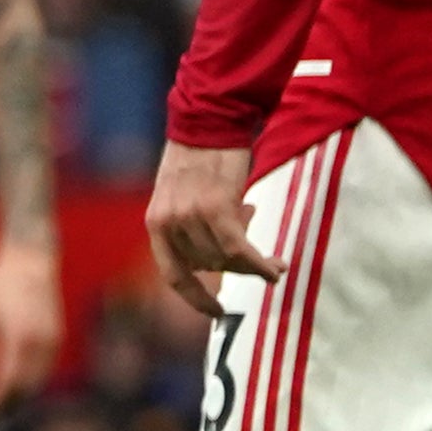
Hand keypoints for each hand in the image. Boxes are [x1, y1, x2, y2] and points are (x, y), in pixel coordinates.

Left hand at [0, 232, 63, 412]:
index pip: (9, 382)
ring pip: (39, 379)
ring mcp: (53, 339)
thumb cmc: (1, 284)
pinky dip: (32, 376)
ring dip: (22, 391)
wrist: (30, 258)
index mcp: (19, 337)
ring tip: (2, 396)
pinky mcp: (58, 335)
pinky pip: (46, 366)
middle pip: (27, 386)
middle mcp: (41, 342)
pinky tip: (17, 377)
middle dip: (10, 401)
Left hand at [145, 138, 277, 319]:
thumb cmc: (202, 153)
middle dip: (235, 268)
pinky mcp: (215, 208)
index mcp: (156, 221)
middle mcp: (169, 223)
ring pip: (226, 259)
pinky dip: (259, 264)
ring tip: (274, 261)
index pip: (173, 275)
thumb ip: (192, 225)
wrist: (210, 118)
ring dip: (251, 264)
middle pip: (208, 267)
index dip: (196, 298)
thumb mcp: (182, 194)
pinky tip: (275, 269)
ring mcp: (190, 216)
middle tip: (261, 263)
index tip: (217, 312)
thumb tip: (221, 258)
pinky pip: (240, 250)